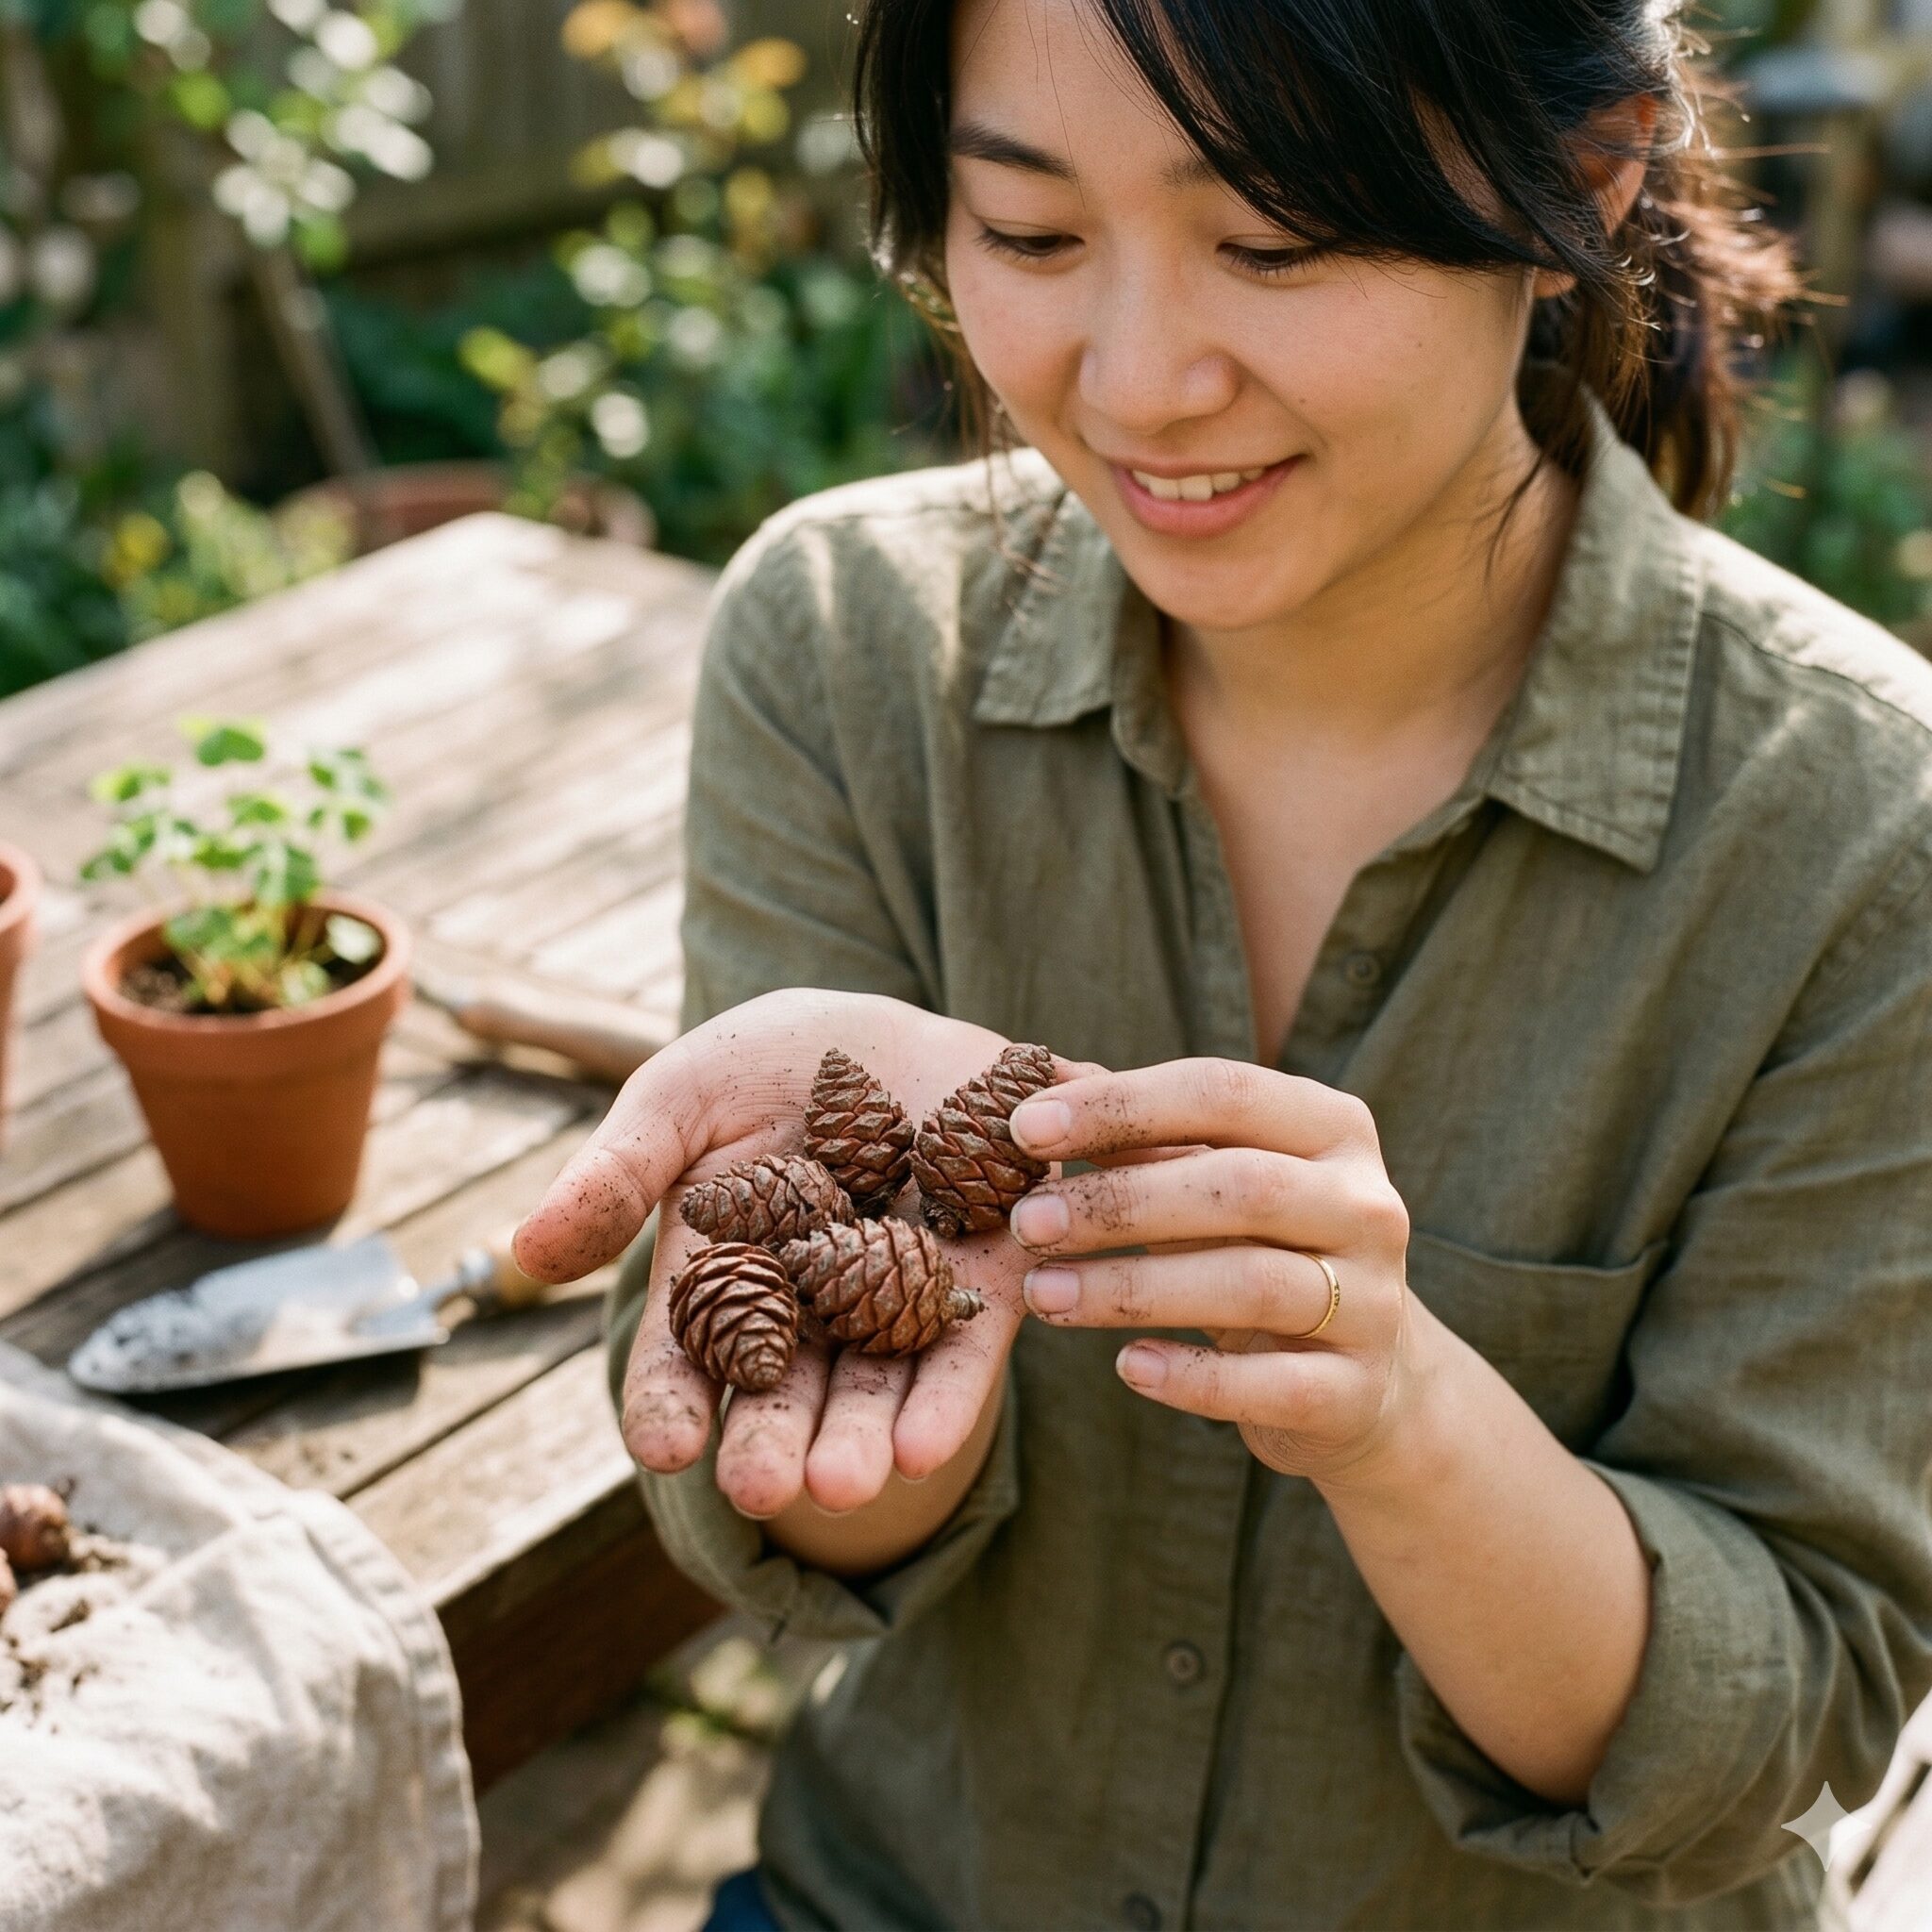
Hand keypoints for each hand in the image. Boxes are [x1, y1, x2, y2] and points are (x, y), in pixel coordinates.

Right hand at [512, 990, 1046, 1517]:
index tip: (667, 1444)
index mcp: (721, 1277)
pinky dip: (944, 1397)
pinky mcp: (978, 1281)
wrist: (896, 1025)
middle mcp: (806, 1308)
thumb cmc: (767, 1063)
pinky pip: (961, 1347)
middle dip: (774, 1443)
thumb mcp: (682, 1099)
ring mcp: (894, 1299)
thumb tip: (526, 1248)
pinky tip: (924, 1445)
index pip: (686, 1357)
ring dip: (860, 1439)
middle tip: (762, 1491)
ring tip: (851, 1486)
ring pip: (873, 1385)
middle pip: (785, 1389)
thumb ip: (619, 1173)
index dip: (672, 1403)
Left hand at [1004, 1059, 1423, 1486]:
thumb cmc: (1259, 1249)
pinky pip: (1270, 1384)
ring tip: (1043, 1295)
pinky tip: (1127, 1365)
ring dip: (1131, 1289)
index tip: (1024, 1129)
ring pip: (1251, 1285)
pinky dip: (1192, 1378)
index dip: (1120, 1105)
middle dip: (1118, 1202)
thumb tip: (1033, 1083)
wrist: (1363, 1375)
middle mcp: (1367, 1205)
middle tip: (1026, 1224)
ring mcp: (1372, 1301)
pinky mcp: (1356, 1392)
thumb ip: (1141, 1134)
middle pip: (1240, 1187)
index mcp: (1332, 1128)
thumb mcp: (1213, 1181)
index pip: (1223, 1092)